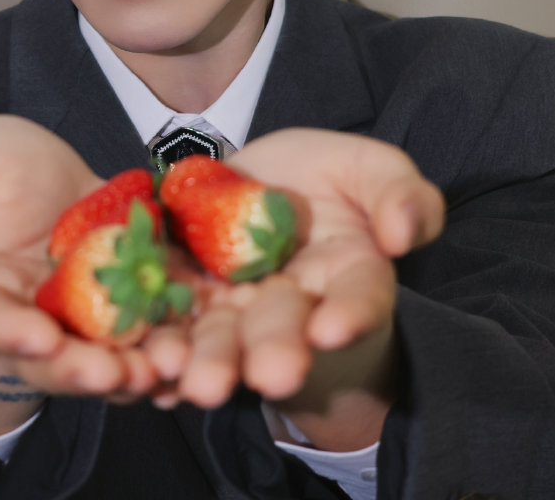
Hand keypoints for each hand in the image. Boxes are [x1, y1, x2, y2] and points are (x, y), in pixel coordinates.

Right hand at [0, 115, 186, 431]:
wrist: (45, 165)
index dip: (7, 333)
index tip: (38, 337)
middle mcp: (26, 321)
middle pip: (49, 359)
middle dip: (82, 369)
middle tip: (114, 372)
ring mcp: (82, 321)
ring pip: (106, 358)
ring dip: (137, 369)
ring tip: (166, 367)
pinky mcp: (131, 307)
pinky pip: (154, 334)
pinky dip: (177, 344)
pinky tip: (201, 348)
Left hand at [170, 129, 444, 446]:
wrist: (254, 185)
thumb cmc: (326, 181)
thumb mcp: (371, 171)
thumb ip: (400, 195)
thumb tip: (402, 235)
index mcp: (348, 278)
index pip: (359, 298)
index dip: (350, 314)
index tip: (332, 330)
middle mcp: (291, 308)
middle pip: (283, 331)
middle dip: (274, 352)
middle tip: (270, 374)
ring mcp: (233, 312)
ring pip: (222, 342)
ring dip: (211, 364)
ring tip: (199, 383)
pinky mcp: (182, 306)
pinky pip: (169, 332)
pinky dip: (159, 356)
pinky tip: (151, 371)